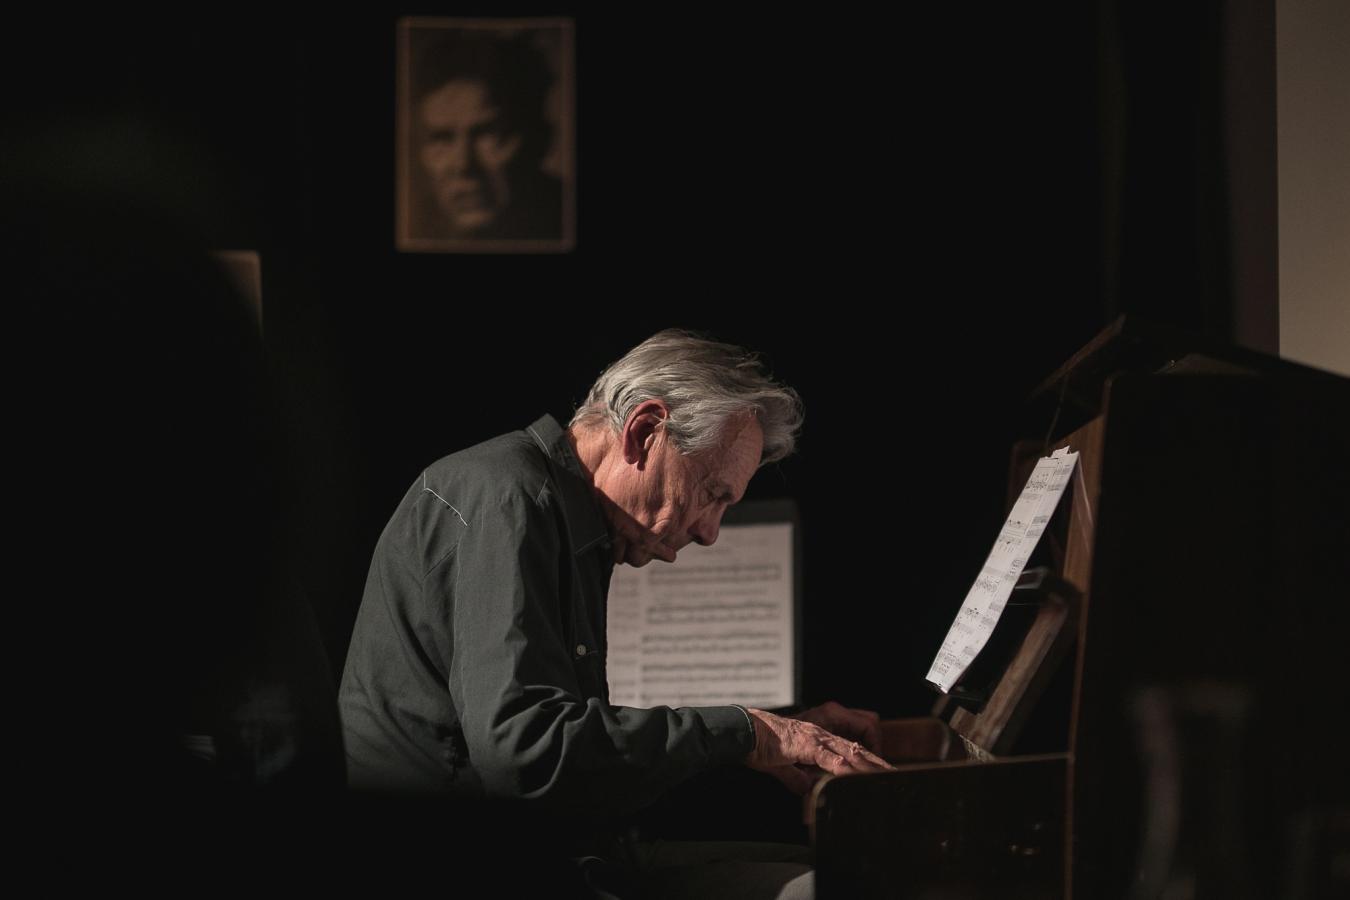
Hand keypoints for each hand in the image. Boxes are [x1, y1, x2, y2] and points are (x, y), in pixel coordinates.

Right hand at [744, 707, 893, 795]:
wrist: (743, 731)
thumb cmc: (759, 745)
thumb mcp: (782, 764)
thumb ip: (796, 776)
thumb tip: (805, 790)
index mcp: (816, 735)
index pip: (850, 746)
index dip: (868, 759)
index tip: (882, 771)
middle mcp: (820, 732)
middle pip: (857, 746)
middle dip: (877, 762)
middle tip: (895, 775)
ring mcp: (815, 737)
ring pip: (850, 751)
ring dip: (868, 765)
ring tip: (885, 777)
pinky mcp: (806, 745)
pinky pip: (830, 758)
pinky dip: (844, 768)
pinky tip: (855, 777)